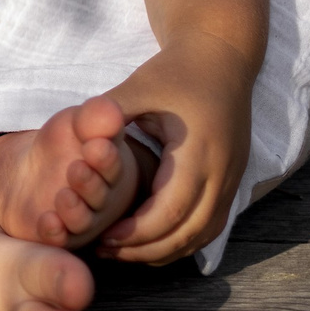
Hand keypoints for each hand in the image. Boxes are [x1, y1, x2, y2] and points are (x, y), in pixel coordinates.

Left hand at [93, 35, 255, 264]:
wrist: (223, 58)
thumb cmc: (176, 70)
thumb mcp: (140, 85)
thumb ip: (110, 111)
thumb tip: (77, 133)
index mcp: (199, 151)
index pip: (171, 209)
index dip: (138, 231)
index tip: (104, 237)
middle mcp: (222, 172)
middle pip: (189, 231)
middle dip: (147, 249)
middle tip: (108, 252)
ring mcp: (232, 179)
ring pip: (203, 235)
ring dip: (166, 249)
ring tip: (124, 252)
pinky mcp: (232, 181)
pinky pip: (211, 225)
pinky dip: (183, 240)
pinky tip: (151, 241)